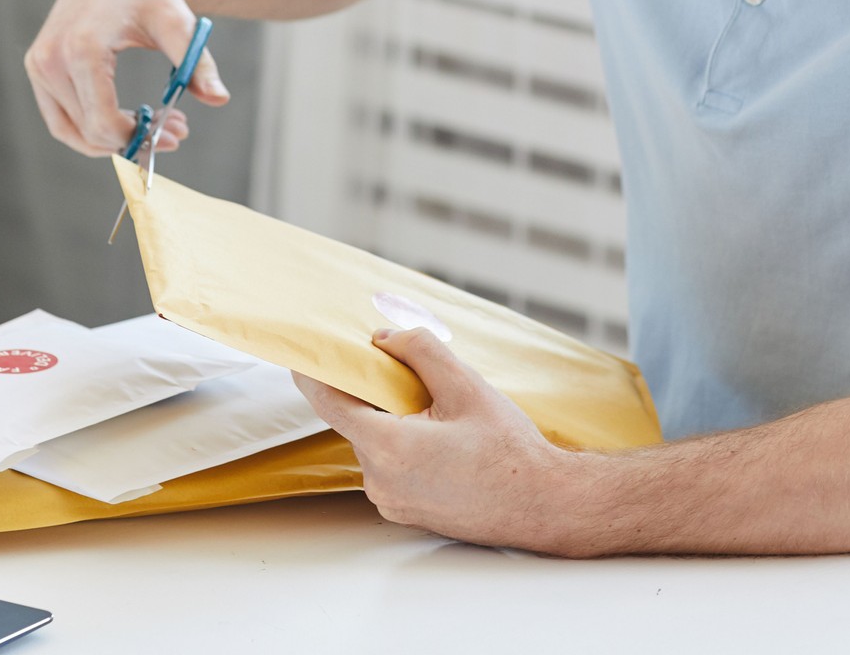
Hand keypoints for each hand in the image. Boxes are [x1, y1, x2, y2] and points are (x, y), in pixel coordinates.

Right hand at [23, 0, 227, 155]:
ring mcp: (39, 64)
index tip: (175, 136)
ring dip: (111, 141)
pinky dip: (91, 128)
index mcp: (81, 49)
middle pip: (89, 130)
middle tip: (175, 130)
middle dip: (133, 140)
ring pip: (69, 131)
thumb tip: (220, 98)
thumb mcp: (178, 24)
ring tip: (154, 125)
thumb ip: (197, 63)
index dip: (139, 139)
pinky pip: (60, 118)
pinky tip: (127, 120)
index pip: (102, 121)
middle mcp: (50, 59)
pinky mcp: (38, 67)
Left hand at [292, 327, 578, 552]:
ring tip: (438, 413)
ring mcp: (391, 501)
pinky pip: (390, 467)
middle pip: (356, 421)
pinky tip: (443, 439)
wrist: (545, 504)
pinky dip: (404, 446)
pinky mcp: (406, 511)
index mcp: (387, 448)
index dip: (314, 372)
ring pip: (375, 444)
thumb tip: (385, 339)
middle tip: (403, 372)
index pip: (329, 402)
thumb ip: (421, 352)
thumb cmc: (510, 452)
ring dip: (393, 422)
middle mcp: (379, 480)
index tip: (304, 352)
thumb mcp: (466, 386)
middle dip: (373, 394)